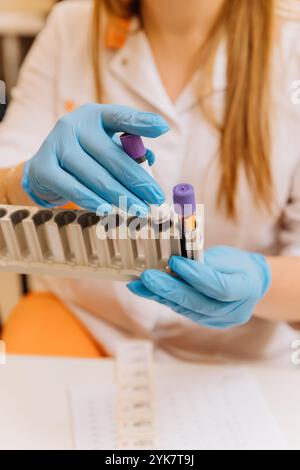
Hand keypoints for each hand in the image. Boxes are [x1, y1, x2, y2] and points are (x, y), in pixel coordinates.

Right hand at [22, 104, 168, 213]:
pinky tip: (107, 210)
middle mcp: (74, 124)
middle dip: (137, 180)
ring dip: (120, 196)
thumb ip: (129, 152)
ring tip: (139, 209)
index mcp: (95, 116)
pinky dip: (91, 200)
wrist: (45, 169)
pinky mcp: (43, 167)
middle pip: (111, 155)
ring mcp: (55, 144)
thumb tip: (150, 160)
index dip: (141, 122)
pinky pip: (71, 187)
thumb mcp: (107, 148)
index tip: (162, 128)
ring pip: (94, 175)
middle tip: (156, 198)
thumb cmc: (86, 157)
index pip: (119, 116)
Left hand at [127, 246, 270, 328]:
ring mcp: (220, 321)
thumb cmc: (237, 266)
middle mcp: (234, 311)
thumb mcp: (227, 257)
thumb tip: (174, 263)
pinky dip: (165, 300)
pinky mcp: (206, 323)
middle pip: (198, 302)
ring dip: (160, 296)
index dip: (196, 275)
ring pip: (187, 309)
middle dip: (169, 289)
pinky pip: (184, 311)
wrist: (251, 285)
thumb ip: (204, 262)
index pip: (219, 286)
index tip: (174, 261)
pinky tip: (148, 291)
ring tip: (139, 284)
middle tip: (147, 277)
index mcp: (246, 289)